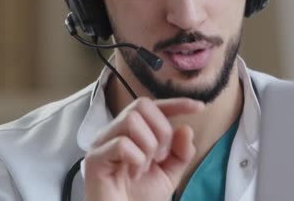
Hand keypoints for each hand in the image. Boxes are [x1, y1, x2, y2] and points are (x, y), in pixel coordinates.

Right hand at [83, 97, 204, 200]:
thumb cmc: (139, 199)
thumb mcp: (169, 174)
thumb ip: (180, 152)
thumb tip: (185, 129)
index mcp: (131, 132)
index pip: (152, 106)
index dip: (176, 103)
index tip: (199, 107)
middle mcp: (114, 132)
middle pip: (142, 105)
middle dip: (161, 130)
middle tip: (160, 158)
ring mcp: (103, 143)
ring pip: (132, 119)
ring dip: (148, 145)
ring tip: (144, 168)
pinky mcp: (95, 158)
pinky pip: (122, 143)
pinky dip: (136, 159)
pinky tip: (133, 175)